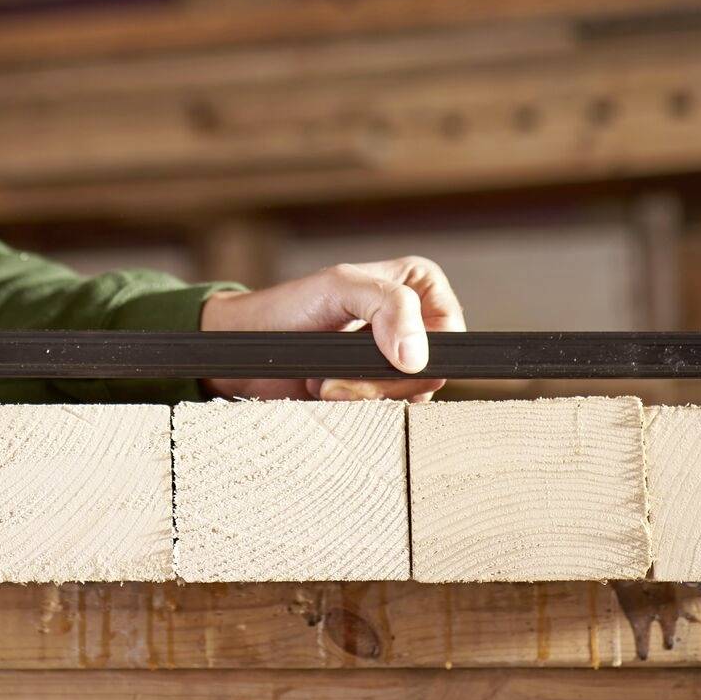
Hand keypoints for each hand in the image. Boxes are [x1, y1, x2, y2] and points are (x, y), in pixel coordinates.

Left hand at [198, 255, 466, 401]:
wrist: (250, 348)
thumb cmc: (289, 307)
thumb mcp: (339, 287)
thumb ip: (388, 305)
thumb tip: (418, 357)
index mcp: (419, 283)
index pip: (450, 330)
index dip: (420, 352)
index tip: (383, 357)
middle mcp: (418, 321)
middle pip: (431, 371)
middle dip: (380, 380)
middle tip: (335, 376)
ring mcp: (399, 362)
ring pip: (411, 399)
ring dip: (363, 397)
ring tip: (326, 383)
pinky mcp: (380, 394)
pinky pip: (390, 415)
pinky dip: (357, 410)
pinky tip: (329, 394)